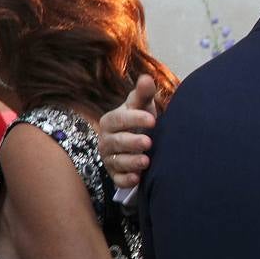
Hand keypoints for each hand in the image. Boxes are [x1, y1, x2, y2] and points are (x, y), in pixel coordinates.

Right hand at [99, 74, 157, 188]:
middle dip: (131, 142)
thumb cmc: (140, 119)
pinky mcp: (116, 174)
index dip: (134, 119)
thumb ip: (143, 94)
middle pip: (116, 142)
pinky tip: (137, 179)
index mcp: (111, 121)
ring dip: (131, 162)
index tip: (153, 120)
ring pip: (116, 161)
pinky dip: (126, 180)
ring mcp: (110, 158)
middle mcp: (106, 140)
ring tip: (146, 162)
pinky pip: (117, 179)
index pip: (119, 119)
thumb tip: (146, 78)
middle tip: (148, 142)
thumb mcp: (142, 106)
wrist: (140, 140)